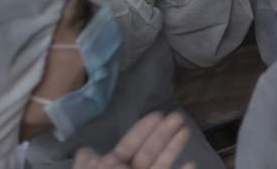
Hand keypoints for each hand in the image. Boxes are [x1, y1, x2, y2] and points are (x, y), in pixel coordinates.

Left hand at [72, 111, 195, 168]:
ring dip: (173, 147)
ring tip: (186, 130)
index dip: (142, 130)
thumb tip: (86, 151)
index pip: (129, 145)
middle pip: (149, 151)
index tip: (157, 114)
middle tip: (177, 116)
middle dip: (163, 133)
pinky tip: (191, 164)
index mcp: (112, 167)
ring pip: (161, 163)